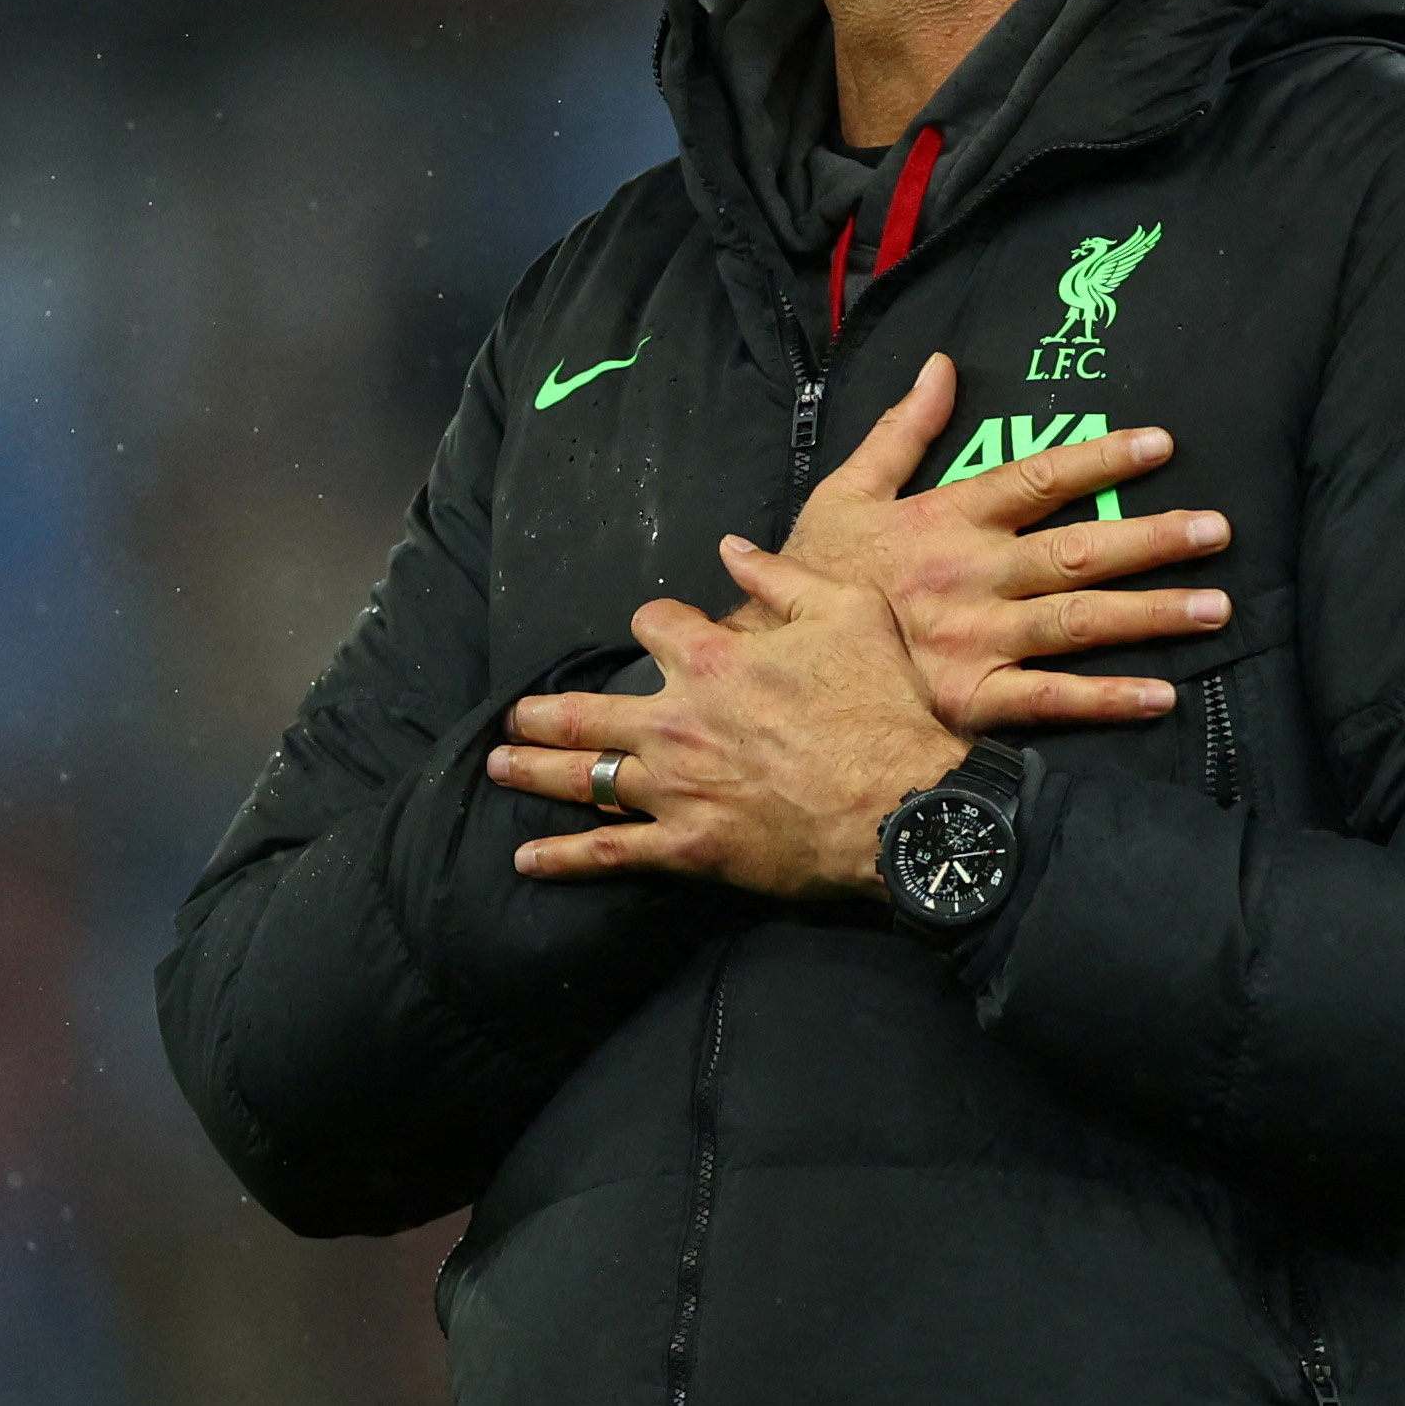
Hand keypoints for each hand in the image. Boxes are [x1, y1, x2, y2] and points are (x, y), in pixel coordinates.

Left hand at [487, 542, 947, 896]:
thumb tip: (730, 547)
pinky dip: (563, 857)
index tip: (656, 632)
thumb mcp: (847, 614)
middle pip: (587, 709)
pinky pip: (611, 852)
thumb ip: (780, 577)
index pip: (652, 625)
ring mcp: (677, 789)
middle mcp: (678, 721)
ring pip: (586, 777)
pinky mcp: (690, 847)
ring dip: (534, 770)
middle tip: (514, 715)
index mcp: (713, 660)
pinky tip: (525, 858)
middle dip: (543, 711)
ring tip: (499, 765)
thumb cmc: (883, 708)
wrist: (906, 808)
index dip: (653, 624)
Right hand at [726, 350, 1229, 732]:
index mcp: (944, 519)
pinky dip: (1107, 700)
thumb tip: (941, 366)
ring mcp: (975, 641)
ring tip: (1216, 604)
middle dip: (1153, 539)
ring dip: (1152, 614)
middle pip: (1078, 550)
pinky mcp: (972, 702)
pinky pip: (1051, 701)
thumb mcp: (846, 490)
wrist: (772, 663)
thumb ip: (901, 430)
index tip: (1162, 444)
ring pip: (1079, 622)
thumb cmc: (814, 574)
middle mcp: (969, 576)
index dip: (1102, 459)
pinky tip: (1163, 694)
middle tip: (1218, 530)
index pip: (1037, 478)